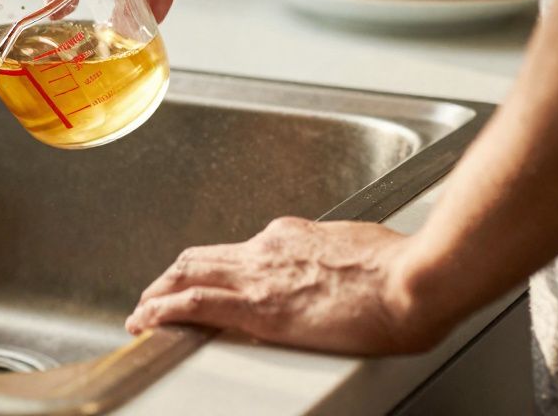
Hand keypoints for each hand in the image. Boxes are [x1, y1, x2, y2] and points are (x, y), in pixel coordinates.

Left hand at [125, 217, 445, 354]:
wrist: (415, 278)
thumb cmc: (405, 269)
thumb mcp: (365, 252)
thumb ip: (341, 261)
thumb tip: (346, 273)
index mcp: (294, 237)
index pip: (241, 250)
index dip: (217, 265)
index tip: (209, 278)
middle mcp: (268, 249)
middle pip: (203, 257)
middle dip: (174, 275)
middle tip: (157, 293)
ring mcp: (260, 276)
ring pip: (187, 275)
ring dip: (158, 292)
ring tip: (142, 310)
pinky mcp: (259, 308)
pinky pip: (193, 305)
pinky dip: (162, 311)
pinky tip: (146, 321)